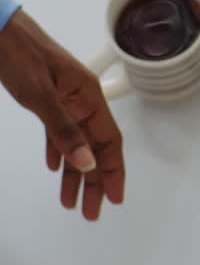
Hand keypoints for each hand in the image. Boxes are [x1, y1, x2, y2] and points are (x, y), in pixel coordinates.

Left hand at [0, 9, 124, 219]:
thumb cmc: (19, 53)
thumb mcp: (39, 94)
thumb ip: (63, 129)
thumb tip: (86, 162)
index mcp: (89, 97)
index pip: (108, 142)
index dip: (113, 171)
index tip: (114, 198)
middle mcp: (82, 101)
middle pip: (94, 148)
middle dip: (93, 182)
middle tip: (90, 212)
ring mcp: (66, 100)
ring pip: (76, 143)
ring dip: (74, 172)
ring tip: (70, 201)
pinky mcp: (48, 99)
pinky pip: (58, 131)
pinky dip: (58, 151)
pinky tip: (56, 168)